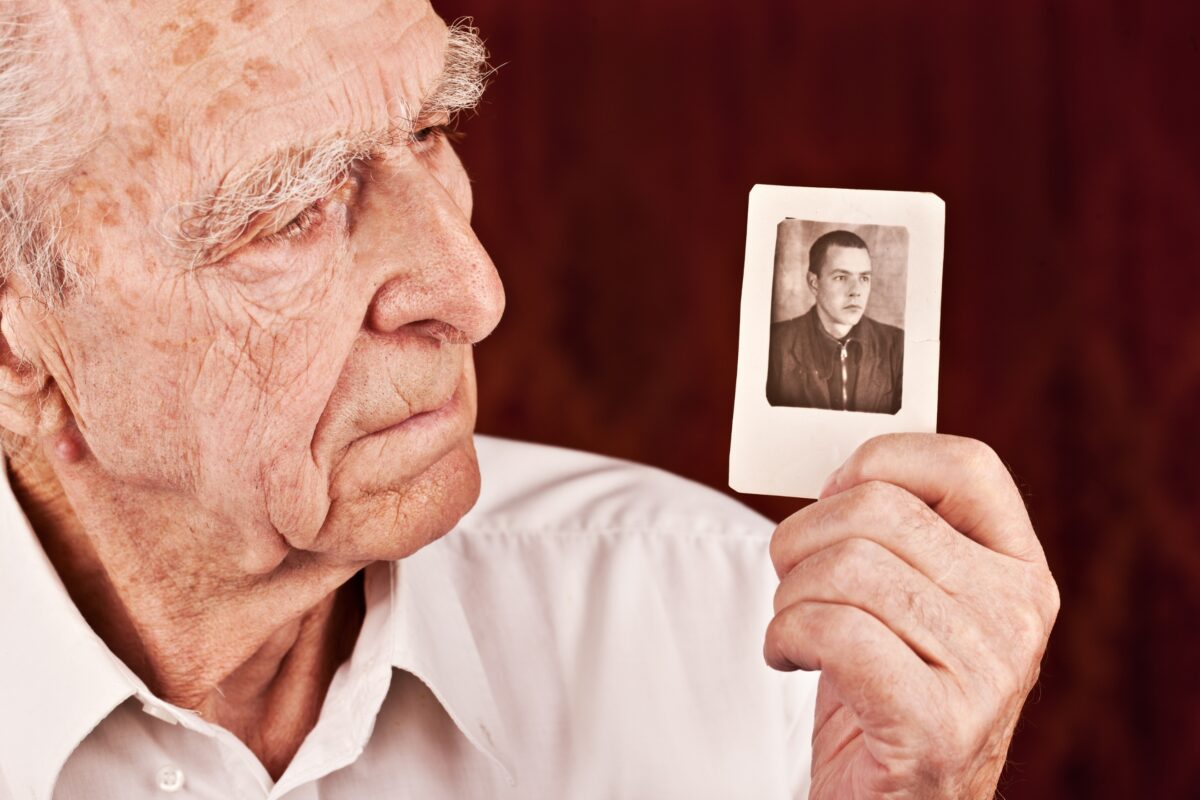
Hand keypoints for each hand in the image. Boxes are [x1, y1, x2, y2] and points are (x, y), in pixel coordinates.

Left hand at [764, 434, 1059, 798]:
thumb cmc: (881, 690)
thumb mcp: (907, 601)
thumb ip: (894, 535)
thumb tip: (836, 472)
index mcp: (1019, 571)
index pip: (966, 464)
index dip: (880, 462)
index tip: (833, 496)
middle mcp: (1017, 615)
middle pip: (879, 510)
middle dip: (802, 539)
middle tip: (793, 581)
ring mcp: (986, 673)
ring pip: (846, 568)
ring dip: (789, 597)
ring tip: (795, 630)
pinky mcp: (936, 725)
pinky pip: (833, 631)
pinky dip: (785, 637)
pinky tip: (789, 659)